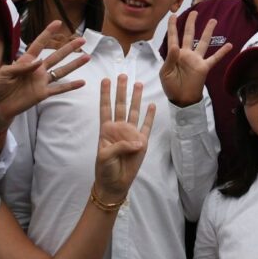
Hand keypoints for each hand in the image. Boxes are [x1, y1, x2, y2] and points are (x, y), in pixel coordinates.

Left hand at [0, 20, 89, 132]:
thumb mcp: (4, 73)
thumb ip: (21, 66)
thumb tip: (39, 62)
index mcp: (26, 61)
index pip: (39, 44)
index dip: (48, 33)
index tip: (58, 23)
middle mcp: (37, 70)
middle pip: (56, 56)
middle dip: (69, 48)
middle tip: (82, 40)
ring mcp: (42, 81)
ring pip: (62, 71)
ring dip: (75, 64)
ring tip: (87, 57)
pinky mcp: (43, 94)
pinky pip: (59, 89)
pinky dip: (71, 86)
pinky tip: (82, 82)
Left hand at [94, 74, 154, 199]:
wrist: (115, 183)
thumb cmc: (105, 169)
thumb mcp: (105, 156)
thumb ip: (119, 146)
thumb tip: (138, 141)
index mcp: (106, 130)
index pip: (105, 107)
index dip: (105, 94)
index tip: (105, 80)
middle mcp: (119, 128)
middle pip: (121, 105)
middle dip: (121, 90)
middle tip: (123, 75)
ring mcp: (131, 134)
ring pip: (134, 112)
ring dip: (136, 98)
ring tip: (138, 84)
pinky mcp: (142, 142)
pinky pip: (147, 126)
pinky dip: (149, 116)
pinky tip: (152, 105)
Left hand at [160, 12, 231, 106]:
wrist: (182, 100)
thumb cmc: (171, 87)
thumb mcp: (165, 73)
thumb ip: (169, 58)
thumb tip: (175, 46)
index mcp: (174, 54)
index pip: (173, 37)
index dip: (172, 26)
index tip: (173, 15)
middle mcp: (186, 54)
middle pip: (189, 35)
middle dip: (191, 23)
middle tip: (194, 12)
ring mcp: (196, 60)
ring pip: (203, 42)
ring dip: (208, 31)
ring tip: (213, 20)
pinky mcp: (204, 67)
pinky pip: (214, 58)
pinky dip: (222, 52)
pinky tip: (229, 45)